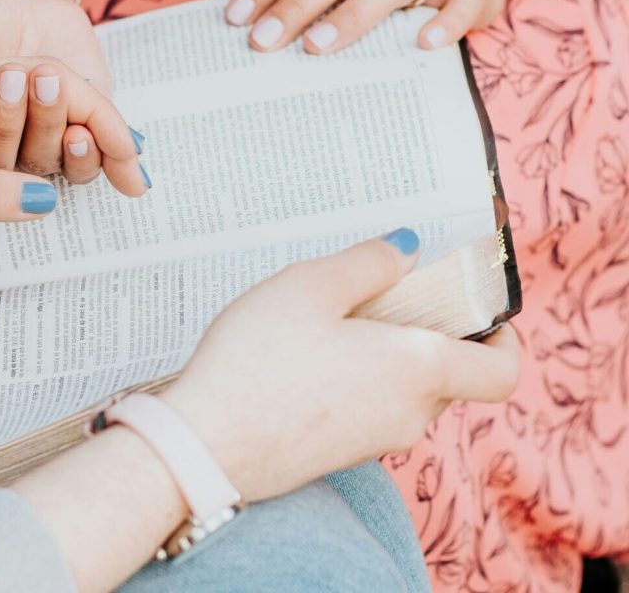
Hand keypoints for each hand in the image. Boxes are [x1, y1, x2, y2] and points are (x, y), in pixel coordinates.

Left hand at [0, 55, 145, 237]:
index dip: (102, 128)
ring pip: (22, 108)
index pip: (54, 88)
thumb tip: (45, 200)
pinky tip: (45, 171)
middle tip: (132, 178)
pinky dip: (28, 145)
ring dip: (64, 138)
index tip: (133, 172)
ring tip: (101, 175)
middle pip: (47, 91)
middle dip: (95, 131)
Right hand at [0, 61, 112, 183]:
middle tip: (18, 79)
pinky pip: (83, 166)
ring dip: (52, 133)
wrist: (23, 14)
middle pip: (0, 164)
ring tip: (60, 104)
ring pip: (43, 162)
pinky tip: (100, 141)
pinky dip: (97, 157)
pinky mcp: (73, 145)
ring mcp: (36, 150)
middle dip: (8, 126)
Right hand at [161, 229, 518, 502]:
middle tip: (380, 298)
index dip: (501, 339)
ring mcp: (373, 442)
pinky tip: (300, 362)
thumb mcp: (309, 287)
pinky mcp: (337, 455)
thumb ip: (369, 262)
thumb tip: (406, 249)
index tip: (475, 310)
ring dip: (384, 359)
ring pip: (404, 393)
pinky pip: (367, 412)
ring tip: (325, 325)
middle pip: (448, 376)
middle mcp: (408, 414)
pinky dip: (354, 384)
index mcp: (418, 370)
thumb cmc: (257, 363)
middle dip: (426, 335)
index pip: (501, 372)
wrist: (204, 447)